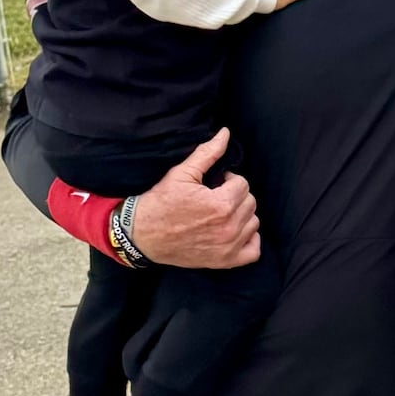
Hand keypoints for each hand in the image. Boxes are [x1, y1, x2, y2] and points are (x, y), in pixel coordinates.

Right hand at [129, 129, 260, 267]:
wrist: (141, 235)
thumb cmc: (160, 203)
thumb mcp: (182, 173)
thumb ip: (208, 153)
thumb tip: (225, 133)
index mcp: (221, 204)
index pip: (243, 184)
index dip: (227, 181)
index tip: (213, 185)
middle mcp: (229, 228)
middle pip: (250, 202)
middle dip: (234, 196)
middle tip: (214, 198)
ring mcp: (228, 247)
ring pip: (253, 223)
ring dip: (241, 216)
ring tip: (220, 214)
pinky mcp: (224, 261)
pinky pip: (253, 251)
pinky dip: (248, 240)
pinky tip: (233, 231)